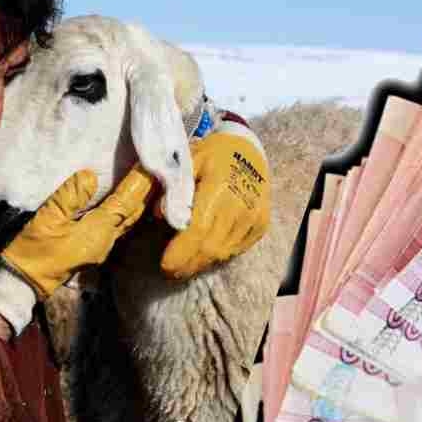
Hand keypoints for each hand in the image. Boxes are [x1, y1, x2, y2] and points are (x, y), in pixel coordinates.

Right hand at [0, 166, 154, 334]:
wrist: (22, 282)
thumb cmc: (32, 251)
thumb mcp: (47, 219)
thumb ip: (69, 196)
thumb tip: (91, 175)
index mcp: (98, 232)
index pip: (126, 202)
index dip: (140, 182)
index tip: (152, 162)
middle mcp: (106, 241)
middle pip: (134, 212)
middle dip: (147, 190)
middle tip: (159, 166)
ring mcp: (102, 246)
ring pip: (129, 220)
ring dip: (139, 200)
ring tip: (148, 180)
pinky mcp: (94, 248)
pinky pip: (119, 225)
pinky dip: (127, 210)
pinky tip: (127, 200)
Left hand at [160, 129, 269, 279]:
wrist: (249, 149)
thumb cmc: (213, 154)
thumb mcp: (188, 161)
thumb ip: (173, 187)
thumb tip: (159, 215)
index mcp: (220, 188)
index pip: (198, 229)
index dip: (181, 251)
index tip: (165, 265)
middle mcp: (241, 206)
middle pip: (210, 247)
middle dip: (187, 264)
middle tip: (169, 272)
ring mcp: (254, 217)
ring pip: (223, 252)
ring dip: (201, 263)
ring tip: (183, 266)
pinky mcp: (261, 225)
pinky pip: (237, 249)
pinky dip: (218, 255)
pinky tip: (204, 255)